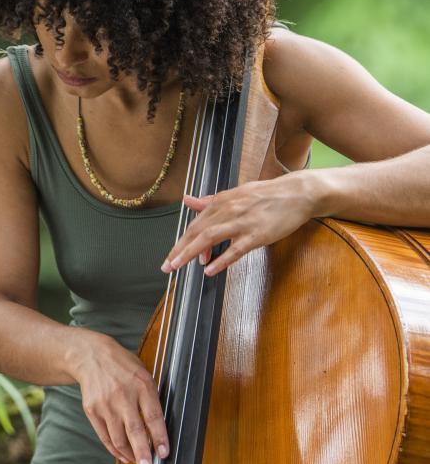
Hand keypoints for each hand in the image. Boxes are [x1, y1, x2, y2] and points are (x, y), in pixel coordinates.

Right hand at [69, 331, 168, 463]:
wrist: (91, 356)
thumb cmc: (123, 365)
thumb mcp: (143, 373)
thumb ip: (151, 396)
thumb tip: (160, 425)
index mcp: (142, 385)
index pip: (153, 416)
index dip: (160, 437)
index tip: (165, 452)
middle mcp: (123, 395)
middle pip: (135, 430)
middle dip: (143, 453)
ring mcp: (106, 404)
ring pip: (118, 437)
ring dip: (129, 454)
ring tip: (138, 462)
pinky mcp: (92, 410)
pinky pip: (105, 436)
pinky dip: (114, 449)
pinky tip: (123, 455)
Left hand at [161, 172, 316, 275]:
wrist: (297, 193)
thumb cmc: (268, 195)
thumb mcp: (236, 193)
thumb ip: (211, 200)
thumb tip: (189, 200)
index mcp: (222, 201)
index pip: (196, 223)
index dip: (183, 241)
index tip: (172, 255)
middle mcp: (229, 210)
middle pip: (197, 231)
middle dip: (179, 249)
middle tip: (167, 266)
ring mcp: (243, 222)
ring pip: (210, 238)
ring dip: (191, 253)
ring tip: (178, 266)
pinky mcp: (257, 235)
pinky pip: (235, 249)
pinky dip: (221, 260)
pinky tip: (210, 269)